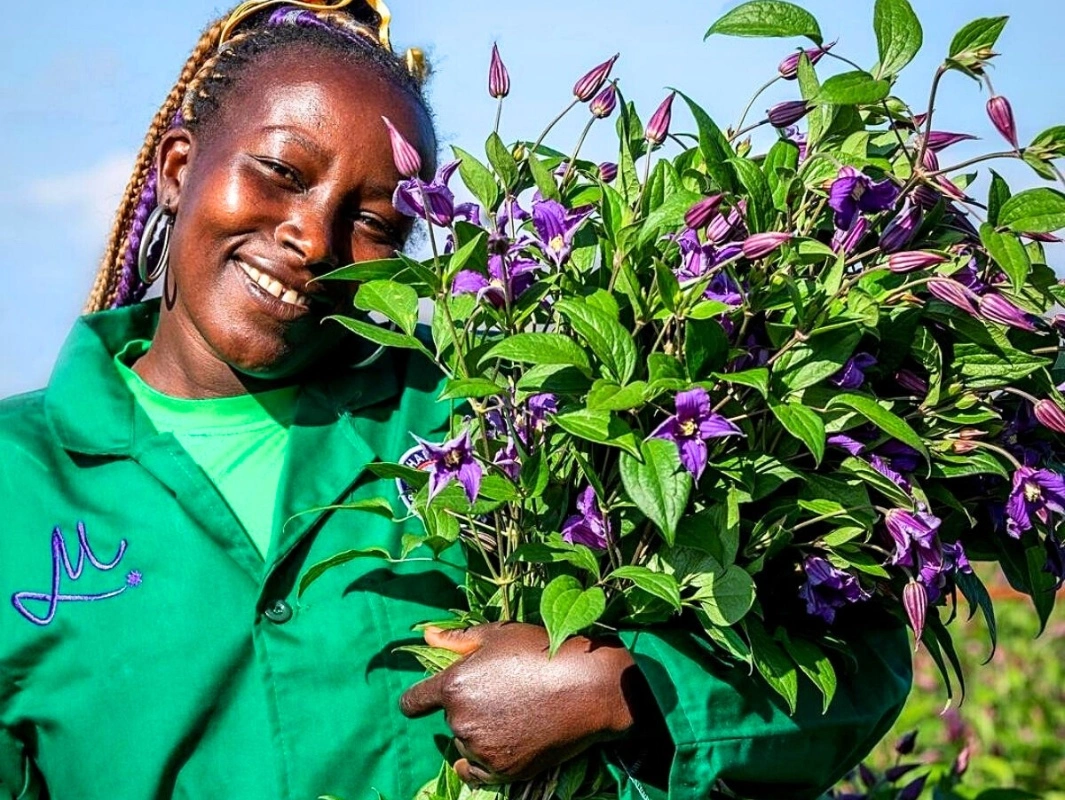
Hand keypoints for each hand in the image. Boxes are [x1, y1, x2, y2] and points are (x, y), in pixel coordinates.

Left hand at [399, 622, 651, 784]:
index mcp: (454, 685)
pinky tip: (500, 744)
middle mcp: (461, 720)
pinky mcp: (502, 770)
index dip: (420, 700)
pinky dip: (482, 760)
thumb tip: (426, 635)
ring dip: (479, 732)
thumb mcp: (498, 635)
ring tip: (514, 711)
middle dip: (467, 707)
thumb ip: (456, 640)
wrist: (588, 687)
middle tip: (501, 692)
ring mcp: (481, 748)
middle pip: (450, 719)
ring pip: (466, 743)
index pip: (413, 702)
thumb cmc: (542, 652)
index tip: (427, 700)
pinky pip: (476, 771)